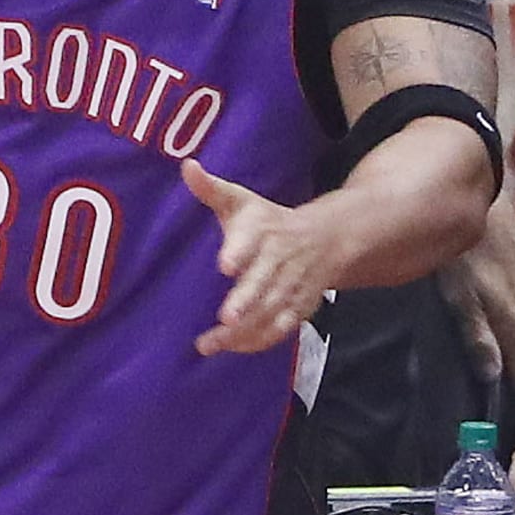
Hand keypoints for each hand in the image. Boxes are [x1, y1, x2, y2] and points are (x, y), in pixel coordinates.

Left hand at [183, 159, 339, 356]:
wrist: (327, 238)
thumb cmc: (269, 220)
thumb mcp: (242, 200)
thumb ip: (211, 189)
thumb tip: (187, 166)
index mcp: (264, 230)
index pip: (251, 239)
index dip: (239, 251)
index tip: (224, 265)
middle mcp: (281, 259)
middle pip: (264, 282)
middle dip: (247, 301)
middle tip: (226, 318)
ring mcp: (293, 286)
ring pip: (272, 311)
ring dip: (246, 330)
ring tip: (212, 343)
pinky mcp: (300, 307)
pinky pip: (281, 328)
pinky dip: (260, 341)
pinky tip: (234, 349)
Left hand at [436, 201, 514, 388]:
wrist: (482, 206)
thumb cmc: (461, 255)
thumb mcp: (458, 297)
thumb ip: (477, 337)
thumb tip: (492, 378)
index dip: (509, 384)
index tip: (489, 387)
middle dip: (510, 357)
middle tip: (480, 346)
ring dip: (514, 333)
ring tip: (486, 320)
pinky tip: (497, 298)